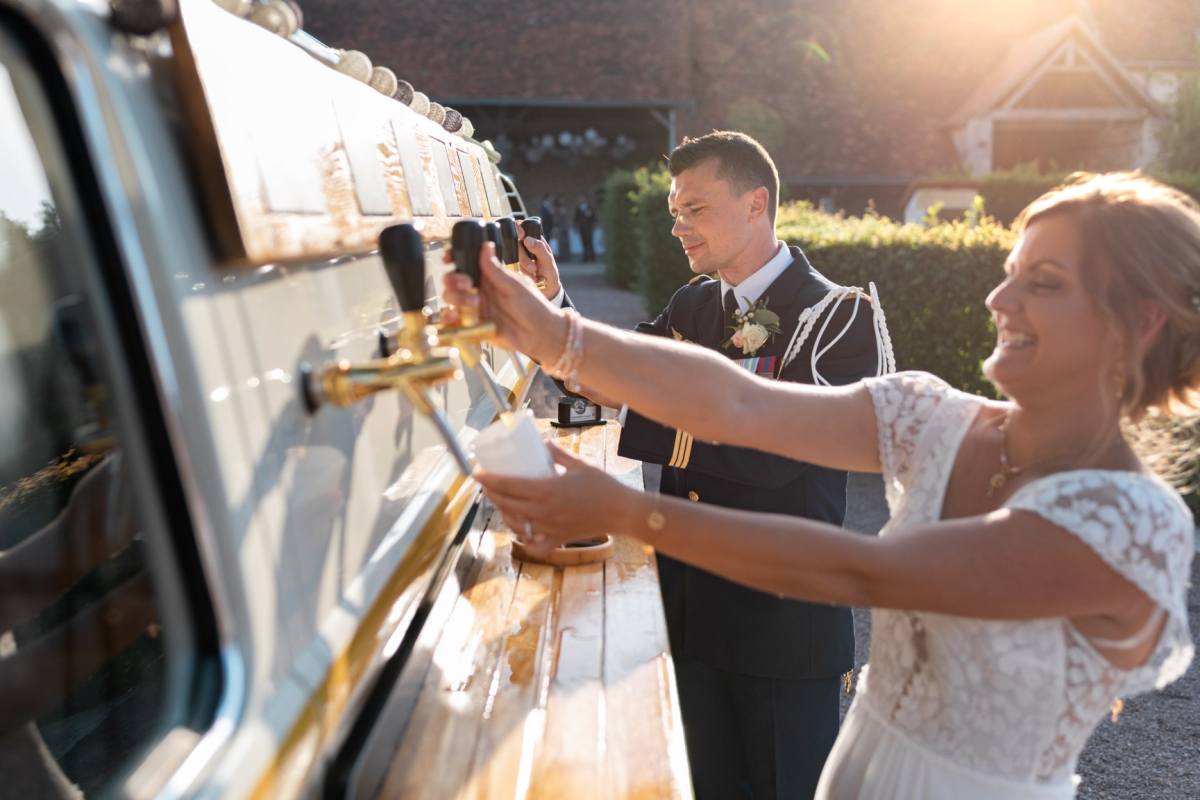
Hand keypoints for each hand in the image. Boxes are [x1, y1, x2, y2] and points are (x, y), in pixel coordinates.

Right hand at [441, 242, 566, 360]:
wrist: (540, 334)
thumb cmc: (534, 307)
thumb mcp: (516, 285)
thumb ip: (497, 269)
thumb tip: (486, 246)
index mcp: (489, 275)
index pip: (465, 262)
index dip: (452, 257)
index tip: (448, 258)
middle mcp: (479, 289)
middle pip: (452, 279)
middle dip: (453, 279)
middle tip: (467, 283)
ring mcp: (475, 307)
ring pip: (451, 297)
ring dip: (456, 297)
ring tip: (475, 302)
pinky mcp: (473, 324)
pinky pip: (454, 320)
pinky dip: (450, 318)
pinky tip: (458, 316)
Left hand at [475, 444, 643, 558]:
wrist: (620, 511)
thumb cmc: (602, 486)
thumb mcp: (578, 464)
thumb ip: (558, 454)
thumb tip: (543, 444)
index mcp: (546, 490)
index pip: (508, 486)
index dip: (489, 480)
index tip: (476, 474)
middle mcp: (543, 511)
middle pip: (506, 505)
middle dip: (491, 495)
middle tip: (486, 485)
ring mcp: (549, 528)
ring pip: (516, 525)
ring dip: (504, 514)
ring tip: (502, 504)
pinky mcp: (557, 539)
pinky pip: (534, 544)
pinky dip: (525, 539)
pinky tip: (522, 530)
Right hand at [516, 227, 561, 301]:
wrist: (547, 292)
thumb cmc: (549, 273)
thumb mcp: (548, 261)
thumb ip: (540, 249)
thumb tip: (527, 239)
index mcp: (532, 239)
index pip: (520, 226)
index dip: (518, 228)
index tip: (521, 236)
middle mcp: (521, 246)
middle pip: (513, 242)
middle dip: (522, 256)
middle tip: (533, 267)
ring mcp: (514, 257)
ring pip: (510, 255)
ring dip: (522, 266)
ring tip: (533, 274)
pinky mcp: (510, 267)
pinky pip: (508, 267)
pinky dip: (518, 273)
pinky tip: (527, 277)